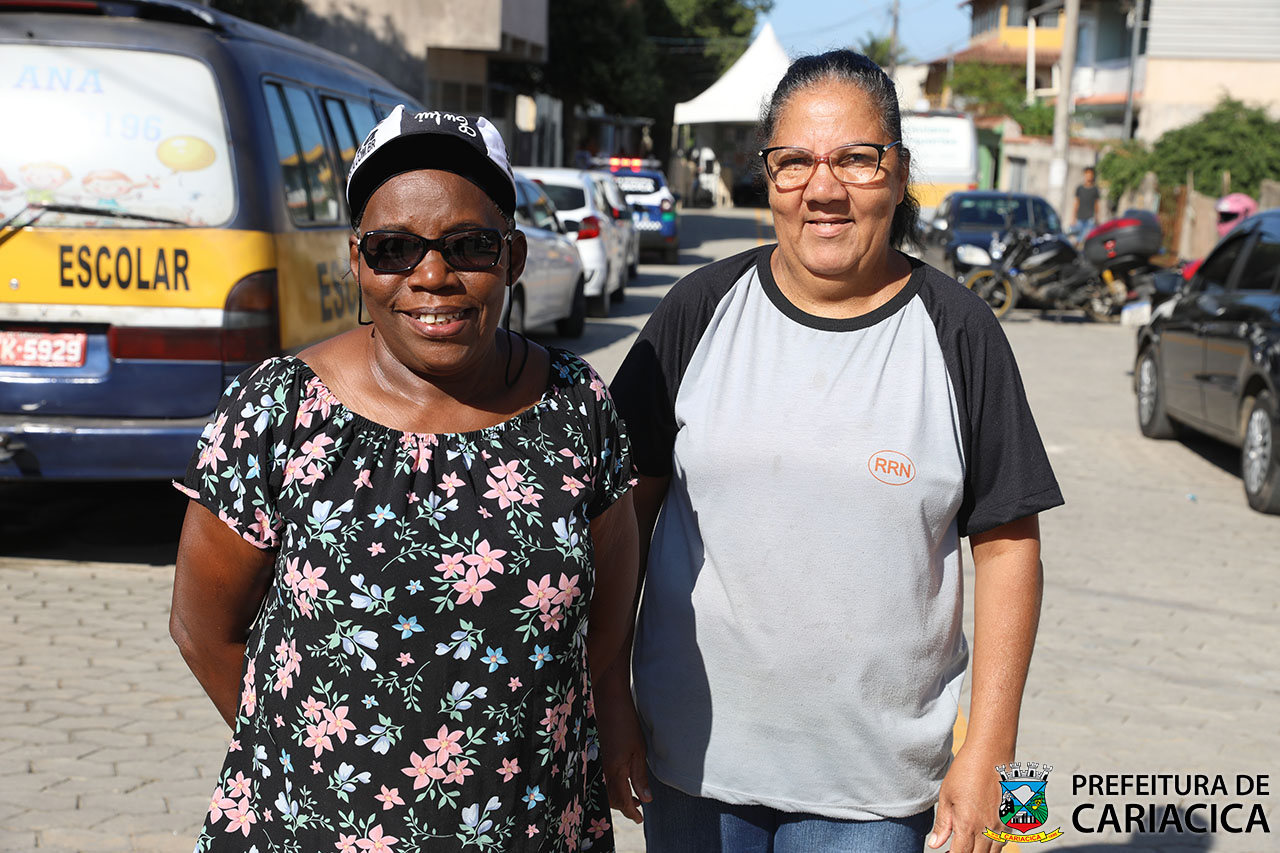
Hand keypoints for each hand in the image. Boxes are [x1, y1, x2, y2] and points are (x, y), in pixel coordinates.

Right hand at [594, 666, 650, 823]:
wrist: (607, 700)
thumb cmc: (626, 723)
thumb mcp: (639, 750)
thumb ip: (640, 776)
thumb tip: (646, 799)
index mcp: (615, 770)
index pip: (623, 801)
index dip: (632, 812)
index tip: (640, 818)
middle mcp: (600, 770)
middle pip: (610, 799)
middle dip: (623, 805)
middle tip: (638, 806)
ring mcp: (593, 763)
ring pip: (602, 789)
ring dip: (615, 795)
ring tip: (631, 793)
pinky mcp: (590, 755)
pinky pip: (597, 778)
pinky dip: (608, 784)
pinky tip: (618, 778)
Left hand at [927, 744, 1005, 852]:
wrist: (991, 753)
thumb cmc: (965, 771)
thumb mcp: (947, 796)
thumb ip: (943, 824)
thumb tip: (935, 845)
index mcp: (968, 824)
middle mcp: (988, 829)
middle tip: (954, 848)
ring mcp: (1002, 825)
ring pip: (993, 852)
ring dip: (980, 852)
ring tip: (968, 842)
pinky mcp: (1011, 819)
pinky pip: (1004, 841)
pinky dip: (994, 844)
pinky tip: (984, 834)